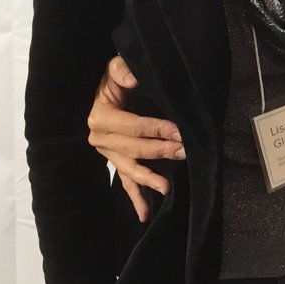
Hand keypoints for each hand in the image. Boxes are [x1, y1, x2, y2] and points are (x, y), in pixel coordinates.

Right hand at [87, 56, 183, 222]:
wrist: (102, 91)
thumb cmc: (112, 80)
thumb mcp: (114, 69)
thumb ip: (122, 71)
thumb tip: (134, 77)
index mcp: (100, 118)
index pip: (133, 126)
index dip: (157, 129)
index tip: (179, 131)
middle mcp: (100, 139)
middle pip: (134, 149)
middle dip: (160, 151)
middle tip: (184, 151)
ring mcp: (108, 154)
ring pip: (130, 169)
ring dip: (150, 178)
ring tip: (167, 187)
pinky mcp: (115, 163)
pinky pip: (125, 183)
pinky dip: (135, 198)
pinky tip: (145, 214)